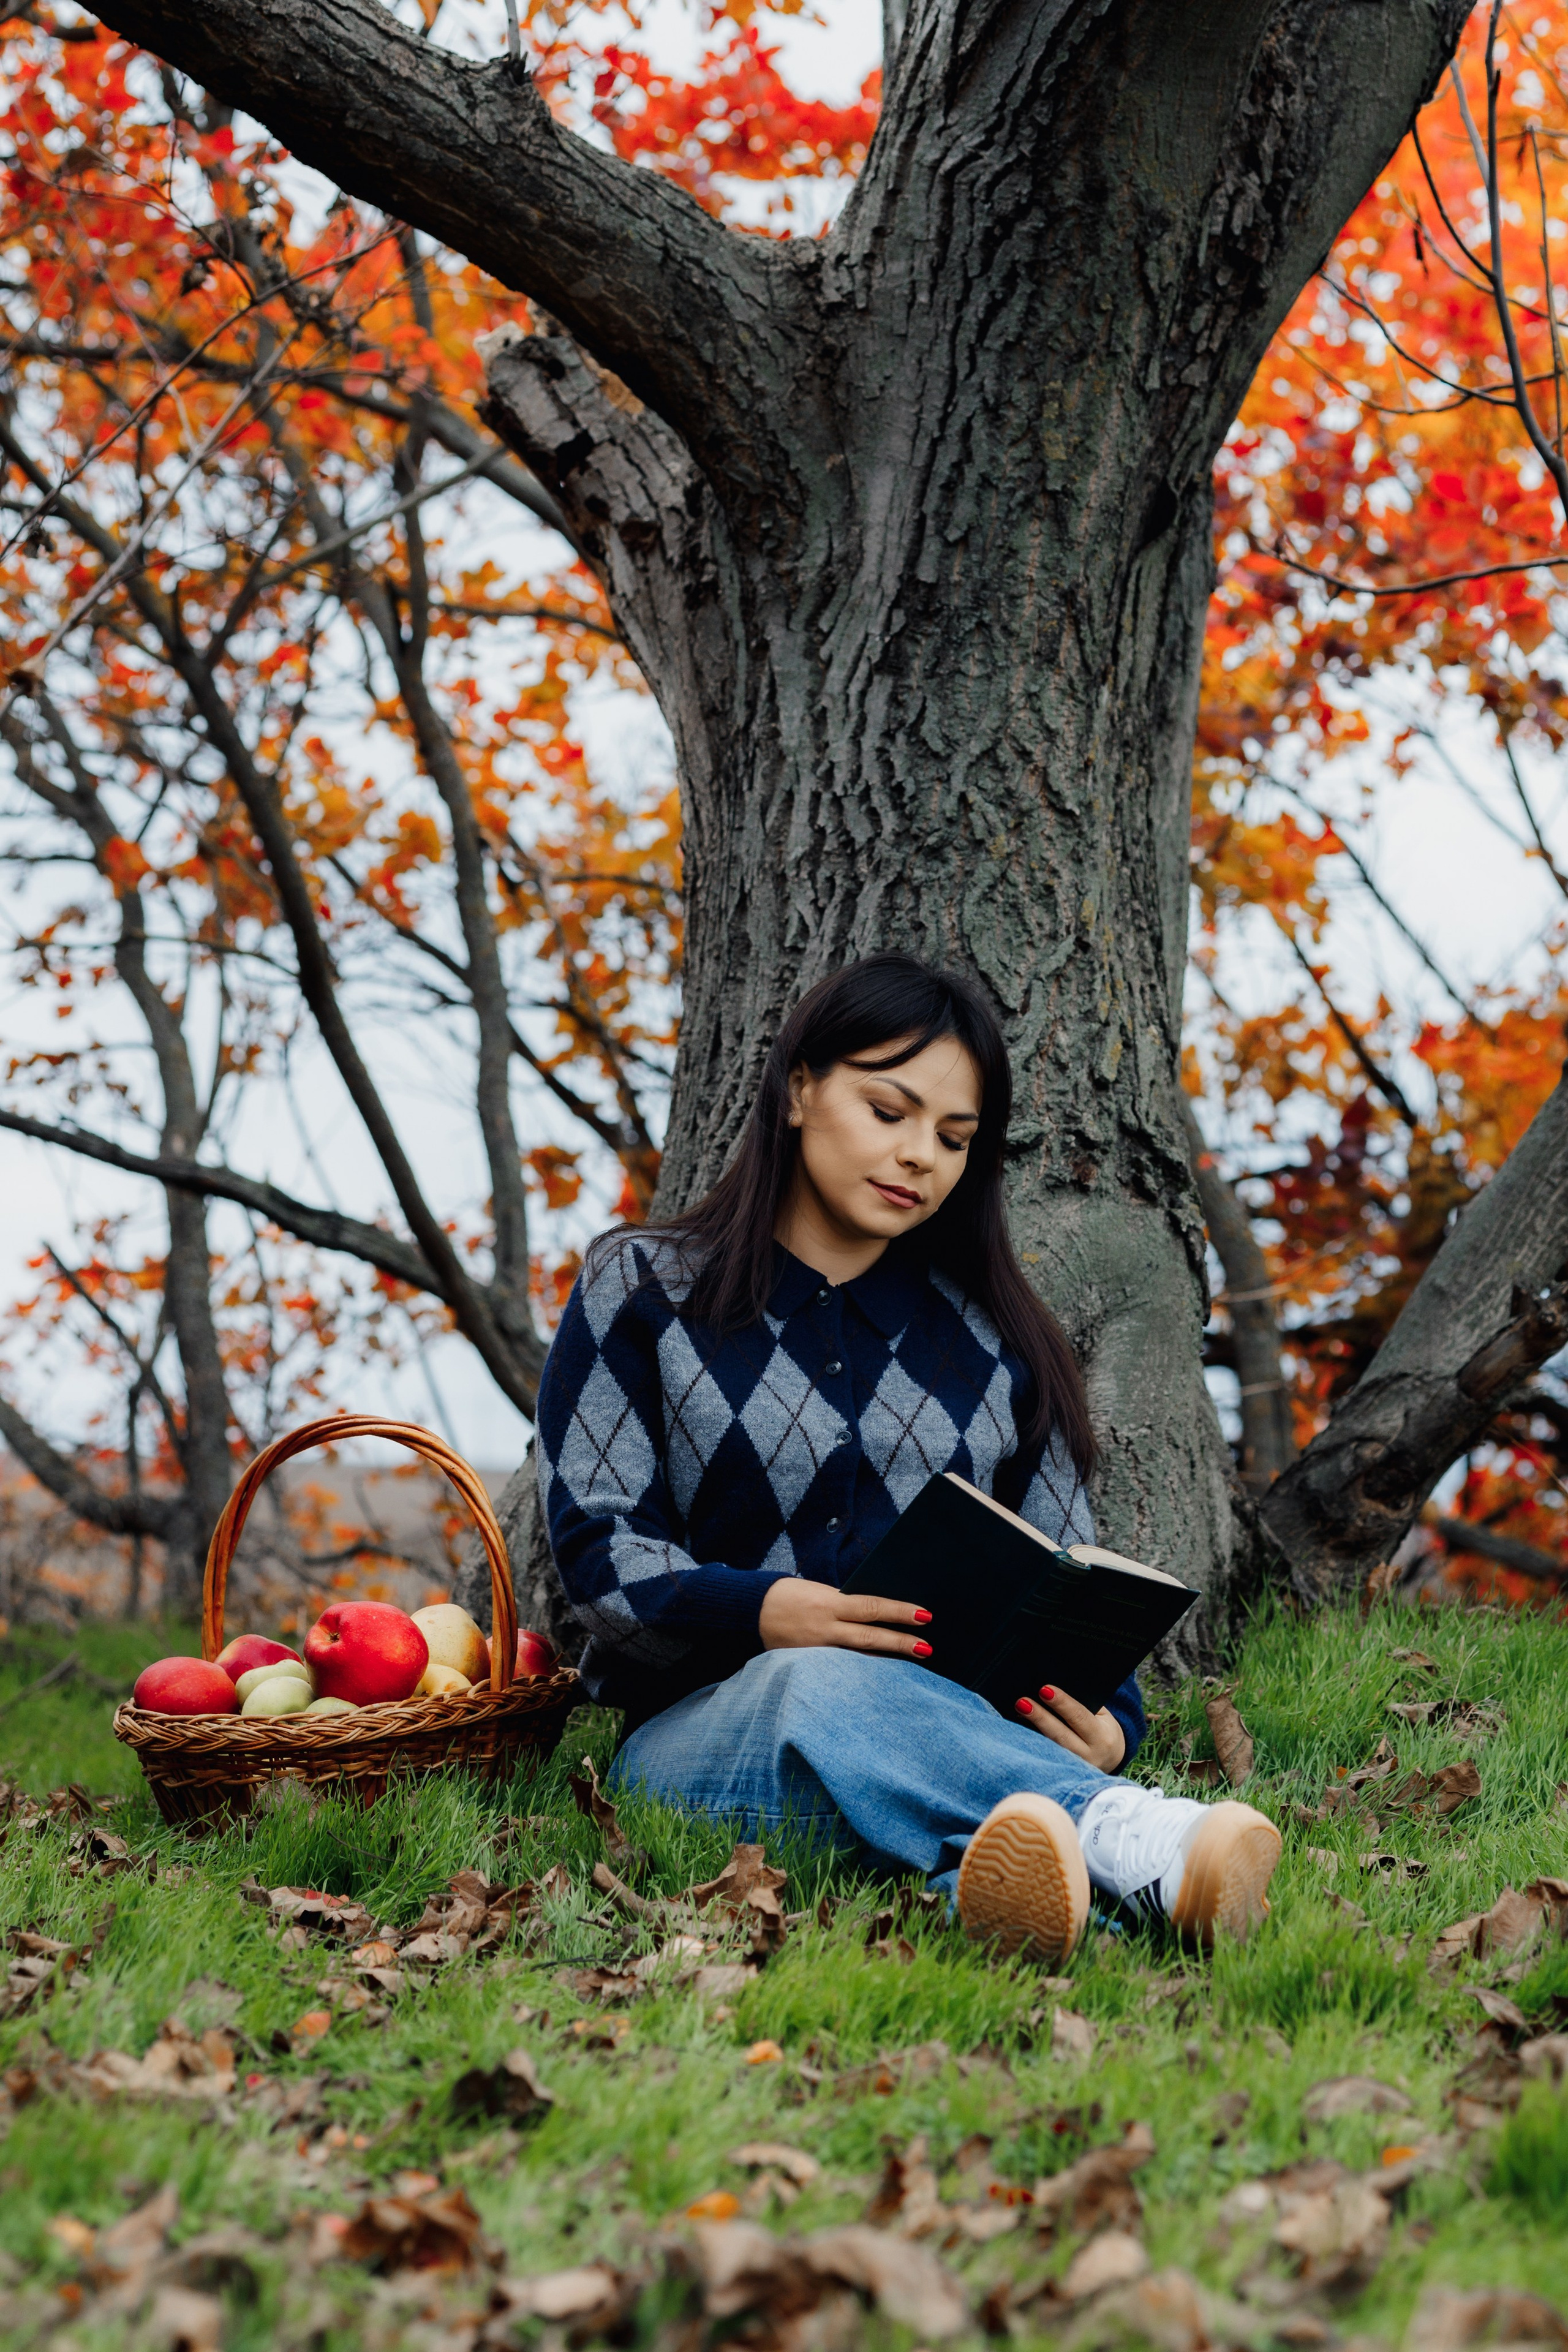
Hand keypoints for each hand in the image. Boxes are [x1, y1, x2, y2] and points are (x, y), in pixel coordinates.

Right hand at [759, 1578, 933, 1658]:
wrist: (751, 1610)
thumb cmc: (791, 1595)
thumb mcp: (820, 1593)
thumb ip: (845, 1605)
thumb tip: (875, 1615)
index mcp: (829, 1604)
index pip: (871, 1607)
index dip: (899, 1611)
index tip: (925, 1615)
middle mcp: (825, 1628)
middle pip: (869, 1637)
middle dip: (900, 1643)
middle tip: (927, 1648)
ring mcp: (817, 1651)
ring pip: (857, 1659)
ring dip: (885, 1662)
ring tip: (911, 1664)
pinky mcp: (808, 1666)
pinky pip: (840, 1670)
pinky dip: (860, 1674)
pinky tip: (878, 1680)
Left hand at [1016, 1684, 1125, 1771]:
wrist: (1111, 1758)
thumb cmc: (1101, 1729)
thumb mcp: (1102, 1717)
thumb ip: (1082, 1706)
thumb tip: (1050, 1692)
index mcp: (1102, 1737)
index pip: (1079, 1717)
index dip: (1062, 1703)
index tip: (1044, 1689)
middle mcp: (1089, 1756)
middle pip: (1060, 1736)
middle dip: (1041, 1718)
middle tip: (1022, 1702)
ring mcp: (1075, 1769)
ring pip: (1050, 1750)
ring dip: (1030, 1732)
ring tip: (1017, 1713)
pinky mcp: (1062, 1775)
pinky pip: (1045, 1758)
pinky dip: (1031, 1744)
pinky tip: (1017, 1732)